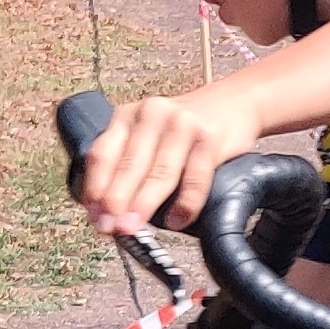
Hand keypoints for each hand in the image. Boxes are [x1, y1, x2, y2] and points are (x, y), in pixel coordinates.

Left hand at [74, 83, 264, 239]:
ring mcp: (183, 125)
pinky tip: (176, 221)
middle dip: (116, 201)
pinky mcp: (210, 138)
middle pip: (129, 165)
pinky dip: (185, 204)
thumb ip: (131, 160)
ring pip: (159, 173)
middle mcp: (153, 115)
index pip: (103, 152)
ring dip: (143, 204)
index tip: (94, 215)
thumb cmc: (187, 126)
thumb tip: (111, 210)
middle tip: (109, 227)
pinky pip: (195, 178)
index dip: (95, 187)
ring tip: (132, 227)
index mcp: (129, 116)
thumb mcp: (150, 133)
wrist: (235, 101)